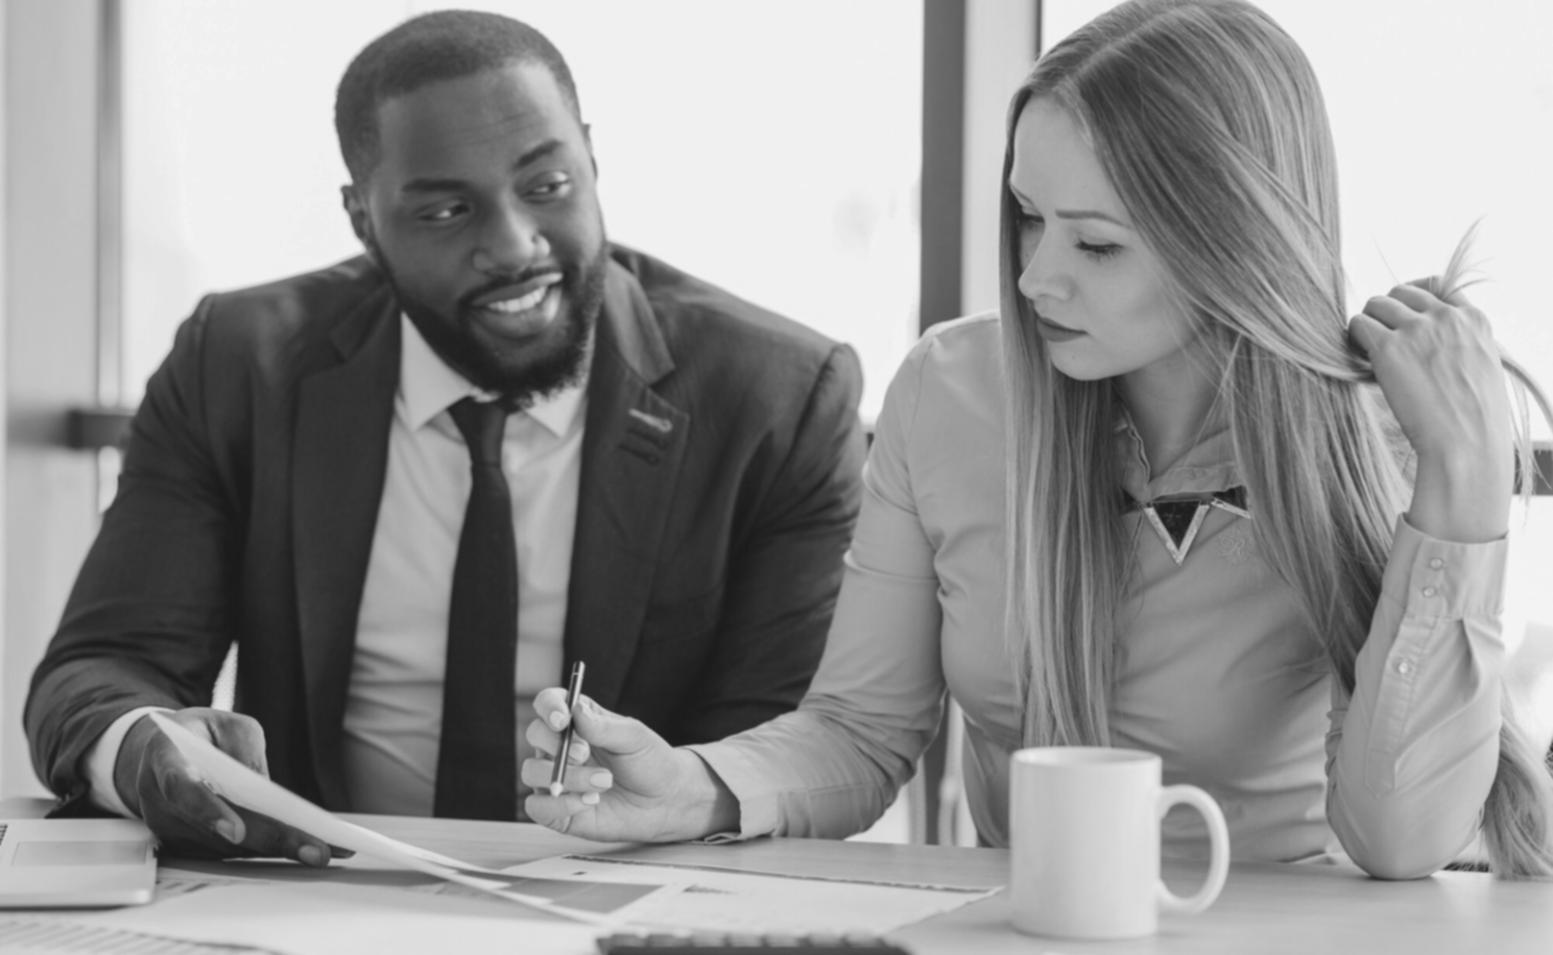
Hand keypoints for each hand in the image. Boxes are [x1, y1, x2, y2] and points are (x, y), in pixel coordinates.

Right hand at [112, 708, 349, 866]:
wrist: (161, 754)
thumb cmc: (201, 736)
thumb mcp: (227, 725)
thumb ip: (246, 749)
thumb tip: (266, 791)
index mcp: (165, 759)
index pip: (182, 789)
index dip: (207, 811)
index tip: (236, 831)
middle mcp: (160, 802)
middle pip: (218, 830)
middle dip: (270, 840)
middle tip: (317, 851)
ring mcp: (170, 831)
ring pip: (228, 848)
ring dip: (277, 850)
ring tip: (326, 850)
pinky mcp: (186, 847)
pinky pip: (229, 852)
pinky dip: (267, 850)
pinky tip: (304, 848)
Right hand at [521, 691, 737, 841]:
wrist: (663, 801)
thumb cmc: (649, 762)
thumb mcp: (634, 738)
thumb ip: (603, 726)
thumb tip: (575, 710)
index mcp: (577, 721)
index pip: (548, 703)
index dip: (548, 707)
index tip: (562, 719)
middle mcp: (559, 747)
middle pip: (534, 734)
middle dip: (556, 744)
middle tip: (585, 754)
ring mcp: (555, 778)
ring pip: (532, 771)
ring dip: (567, 777)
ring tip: (604, 782)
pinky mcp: (556, 809)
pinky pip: (537, 806)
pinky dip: (560, 804)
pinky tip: (590, 802)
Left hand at [1349, 280, 1511, 540]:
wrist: (1466, 443)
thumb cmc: (1474, 419)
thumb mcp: (1483, 368)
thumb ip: (1462, 345)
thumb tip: (1431, 343)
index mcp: (1475, 320)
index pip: (1438, 286)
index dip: (1415, 301)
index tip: (1405, 320)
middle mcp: (1446, 317)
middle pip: (1401, 292)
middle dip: (1387, 313)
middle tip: (1384, 341)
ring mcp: (1417, 329)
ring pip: (1375, 303)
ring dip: (1368, 325)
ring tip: (1370, 354)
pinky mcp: (1389, 347)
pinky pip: (1357, 324)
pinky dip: (1353, 339)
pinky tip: (1360, 361)